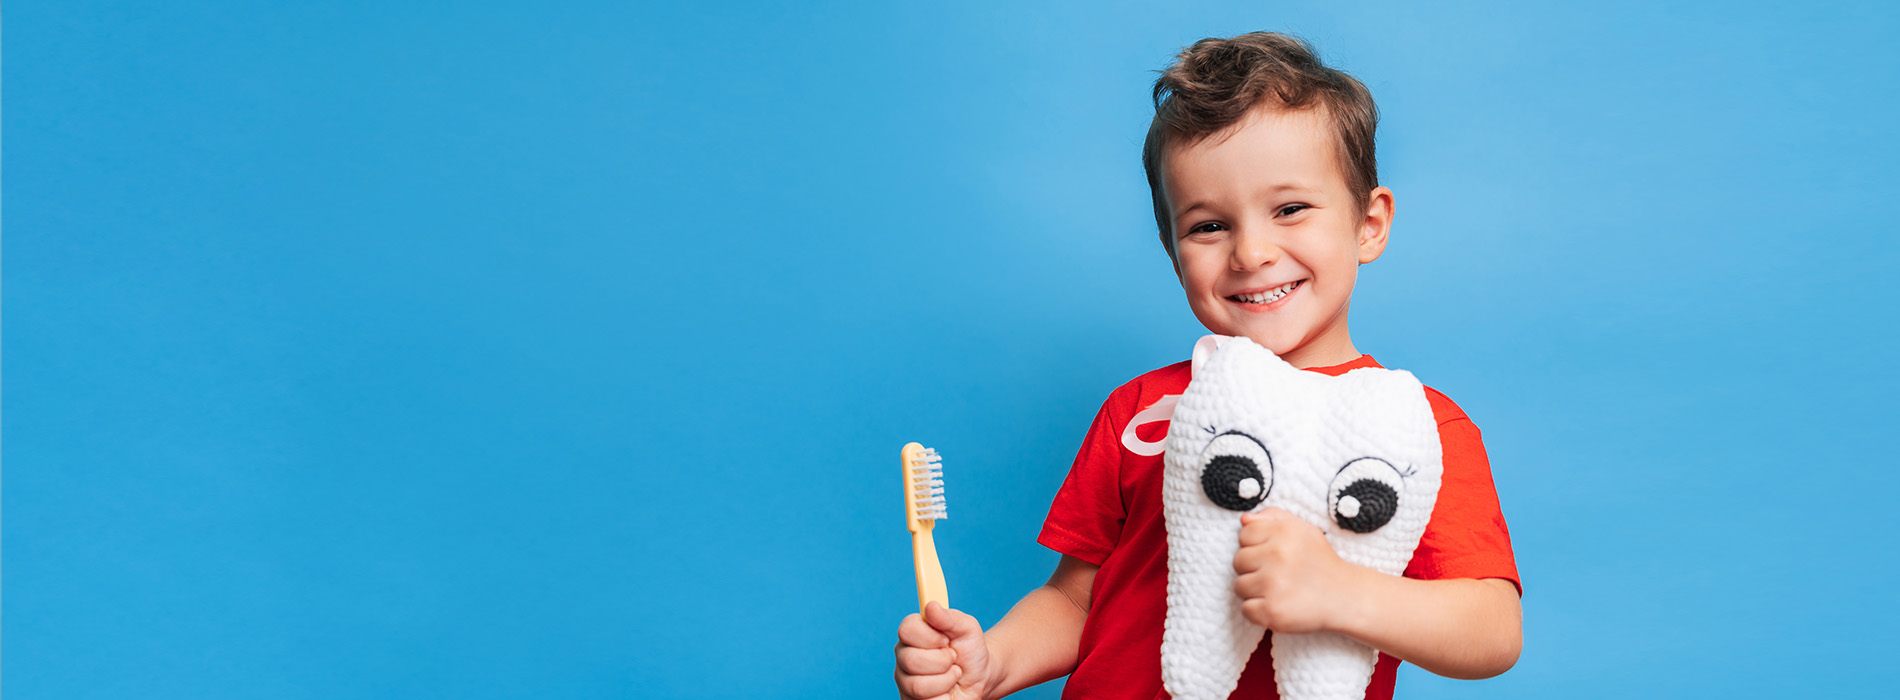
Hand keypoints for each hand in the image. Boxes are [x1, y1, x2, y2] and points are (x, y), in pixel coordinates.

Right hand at [895, 602, 991, 699]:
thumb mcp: (967, 628)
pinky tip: (948, 691)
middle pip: (911, 660)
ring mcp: (905, 681)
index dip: (930, 637)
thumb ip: (949, 617)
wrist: (981, 677)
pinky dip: (945, 698)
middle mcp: (904, 656)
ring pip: (918, 686)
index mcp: (912, 633)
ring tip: (953, 675)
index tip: (946, 640)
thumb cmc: (970, 650)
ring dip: (946, 681)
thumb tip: (931, 606)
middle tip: (953, 659)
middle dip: (942, 661)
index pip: (906, 630)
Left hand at [1232, 508, 1362, 633]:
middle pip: (1238, 561)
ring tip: (1278, 590)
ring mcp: (1273, 585)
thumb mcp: (1303, 529)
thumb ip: (1273, 517)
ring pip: (1239, 586)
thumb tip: (1243, 520)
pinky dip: (1259, 611)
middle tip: (1278, 574)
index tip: (1274, 555)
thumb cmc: (1320, 561)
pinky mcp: (1272, 611)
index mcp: (1283, 532)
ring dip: (1255, 591)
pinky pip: (1245, 609)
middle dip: (1254, 568)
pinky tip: (1278, 605)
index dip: (1256, 545)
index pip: (1244, 534)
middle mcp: (1277, 555)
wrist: (1345, 597)